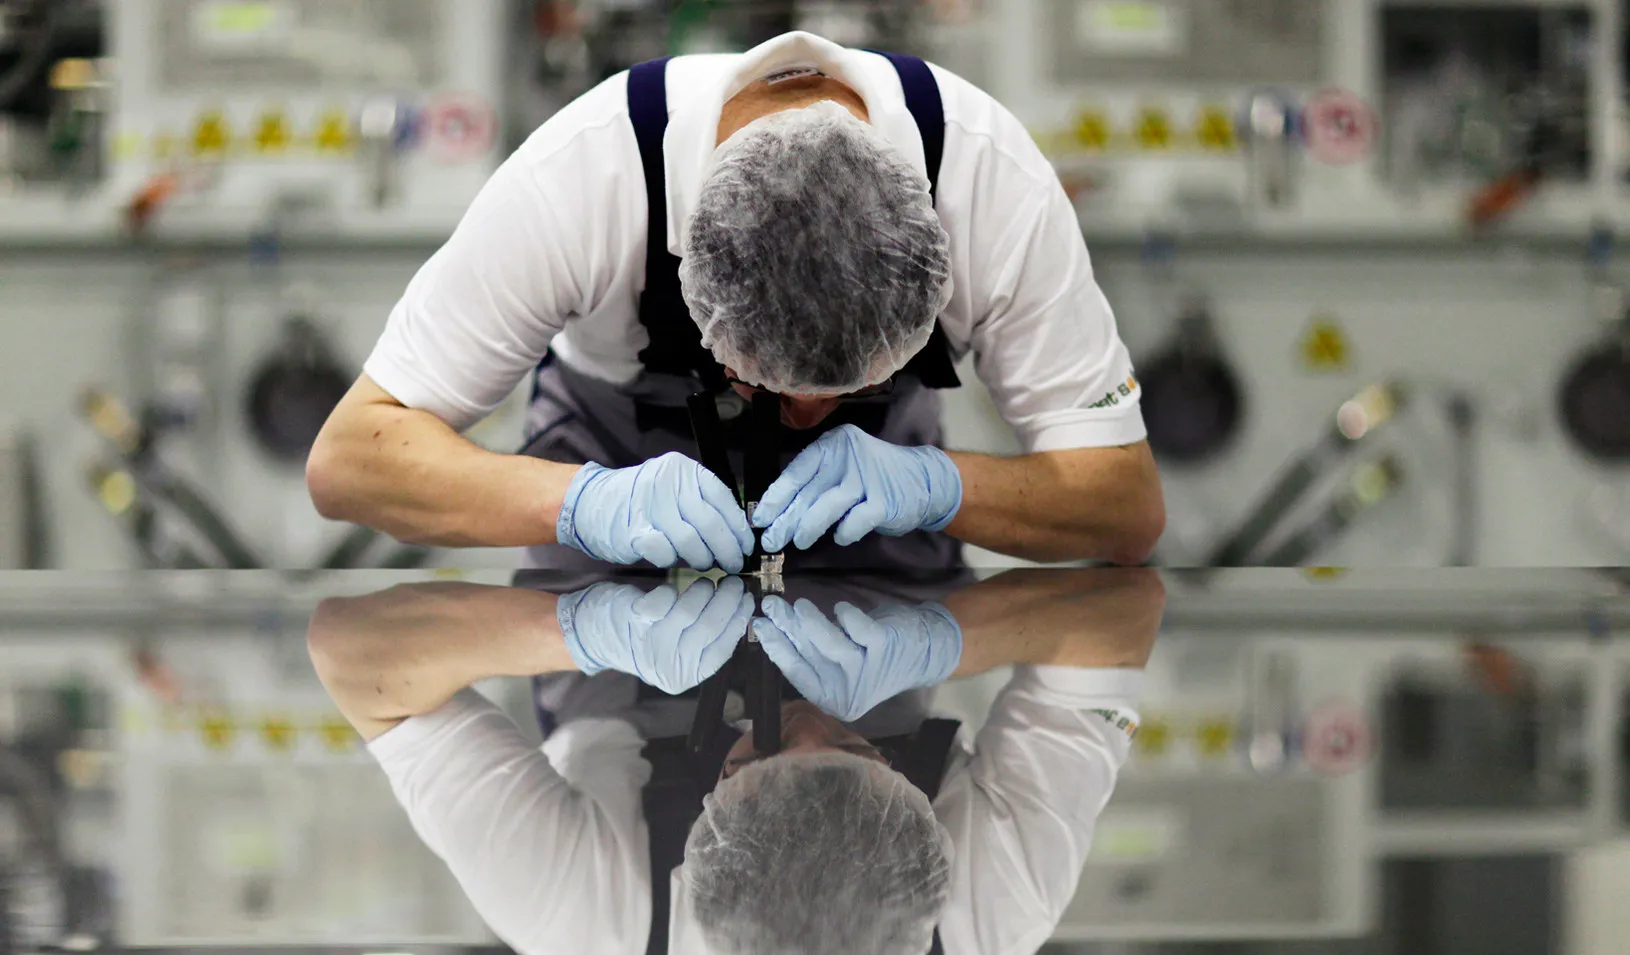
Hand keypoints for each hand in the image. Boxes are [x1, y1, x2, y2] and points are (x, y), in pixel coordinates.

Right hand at [557, 452, 754, 571]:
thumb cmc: (641, 501)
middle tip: (733, 563)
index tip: (746, 546)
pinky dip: (673, 561)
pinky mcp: (635, 529)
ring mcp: (650, 505)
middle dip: (727, 549)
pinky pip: (666, 552)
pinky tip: (675, 560)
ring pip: (691, 541)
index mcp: (685, 470)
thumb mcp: (675, 490)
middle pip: (711, 523)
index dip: (738, 528)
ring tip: (705, 564)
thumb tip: (735, 534)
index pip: (724, 500)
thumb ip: (702, 505)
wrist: (593, 502)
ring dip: (703, 559)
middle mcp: (669, 483)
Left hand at [558, 577, 753, 693]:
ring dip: (704, 592)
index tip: (747, 600)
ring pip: (690, 612)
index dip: (738, 621)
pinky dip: (672, 590)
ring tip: (707, 582)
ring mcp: (652, 644)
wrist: (595, 636)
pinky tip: (673, 588)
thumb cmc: (642, 640)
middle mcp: (669, 665)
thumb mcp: (677, 650)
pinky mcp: (637, 622)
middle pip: (709, 628)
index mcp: (685, 676)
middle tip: (734, 583)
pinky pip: (666, 600)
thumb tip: (739, 612)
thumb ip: (704, 640)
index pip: (722, 648)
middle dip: (727, 601)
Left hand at [751, 425, 961, 551]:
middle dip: (786, 519)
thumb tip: (780, 512)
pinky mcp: (884, 500)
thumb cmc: (873, 477)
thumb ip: (816, 484)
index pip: (797, 471)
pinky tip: (841, 538)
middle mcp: (848, 456)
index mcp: (834, 444)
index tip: (760, 518)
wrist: (923, 480)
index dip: (776, 497)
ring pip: (828, 506)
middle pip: (809, 491)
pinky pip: (855, 521)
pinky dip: (845, 533)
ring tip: (798, 542)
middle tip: (770, 541)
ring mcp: (868, 478)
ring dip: (808, 527)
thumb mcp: (843, 469)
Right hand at [751, 595, 962, 721]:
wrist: (922, 653)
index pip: (797, 673)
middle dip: (785, 628)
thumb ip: (812, 653)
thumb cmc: (871, 657)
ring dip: (811, 622)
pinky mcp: (883, 649)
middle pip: (809, 657)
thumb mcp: (839, 663)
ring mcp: (867, 671)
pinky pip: (857, 628)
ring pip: (831, 646)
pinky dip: (845, 615)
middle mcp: (848, 691)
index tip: (758, 625)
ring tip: (799, 604)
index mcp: (832, 699)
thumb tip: (773, 625)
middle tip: (769, 605)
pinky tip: (840, 608)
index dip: (776, 648)